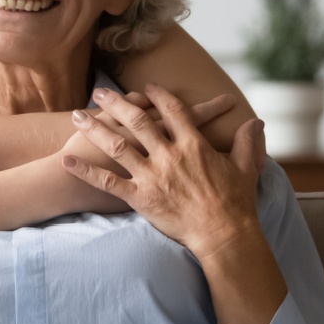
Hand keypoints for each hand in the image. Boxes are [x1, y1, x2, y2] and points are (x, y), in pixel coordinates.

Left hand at [60, 84, 265, 263]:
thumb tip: (256, 121)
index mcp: (193, 145)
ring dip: (95, 128)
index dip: (159, 96)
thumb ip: (248, 141)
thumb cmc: (236, 204)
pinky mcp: (140, 198)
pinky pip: (107, 182)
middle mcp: (169, 155)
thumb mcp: (246, 167)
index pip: (173, 111)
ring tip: (76, 114)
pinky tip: (66, 161)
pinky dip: (85, 172)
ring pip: (117, 145)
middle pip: (137, 120)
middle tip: (99, 91)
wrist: (224, 236)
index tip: (146, 87)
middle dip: (116, 103)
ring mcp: (152, 176)